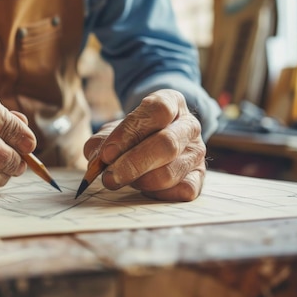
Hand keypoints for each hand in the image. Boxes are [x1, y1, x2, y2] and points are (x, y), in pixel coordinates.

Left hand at [83, 89, 205, 200]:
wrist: (154, 141)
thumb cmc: (132, 135)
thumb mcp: (114, 130)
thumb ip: (101, 141)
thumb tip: (96, 159)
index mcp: (171, 102)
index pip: (157, 111)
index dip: (129, 132)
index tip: (106, 154)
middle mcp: (189, 125)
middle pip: (166, 144)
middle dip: (133, 164)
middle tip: (109, 177)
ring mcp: (197, 152)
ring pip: (170, 172)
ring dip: (140, 181)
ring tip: (123, 180)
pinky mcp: (200, 177)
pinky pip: (182, 191)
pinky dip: (158, 194)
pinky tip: (144, 189)